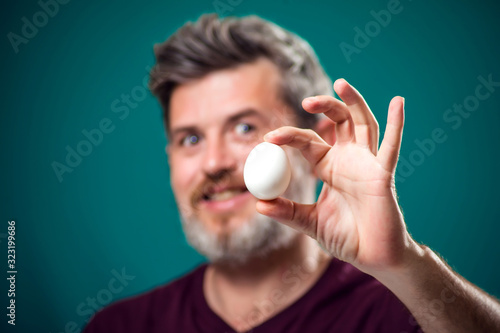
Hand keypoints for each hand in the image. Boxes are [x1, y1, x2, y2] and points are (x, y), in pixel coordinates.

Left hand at [257, 79, 418, 274]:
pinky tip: (397, 102)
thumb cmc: (345, 236)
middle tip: (305, 101)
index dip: (289, 136)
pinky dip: (397, 124)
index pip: (308, 141)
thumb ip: (287, 213)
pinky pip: (391, 147)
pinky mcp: (383, 174)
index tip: (268, 138)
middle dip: (324, 106)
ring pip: (363, 123)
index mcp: (329, 166)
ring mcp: (367, 163)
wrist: (373, 256)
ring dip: (354, 102)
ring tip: (341, 83)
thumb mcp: (310, 223)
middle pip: (338, 121)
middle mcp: (348, 159)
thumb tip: (259, 204)